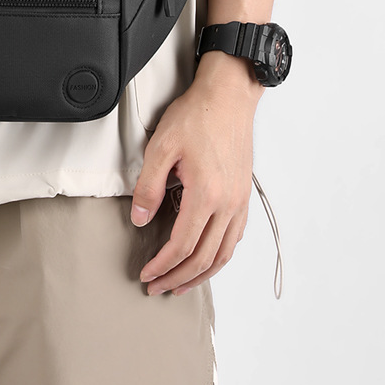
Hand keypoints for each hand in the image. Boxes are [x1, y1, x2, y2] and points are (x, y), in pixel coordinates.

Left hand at [131, 52, 262, 294]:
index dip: (162, 265)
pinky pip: (234, 238)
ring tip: (181, 285)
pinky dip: (219, 257)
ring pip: (223, 254)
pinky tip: (206, 259)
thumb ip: (148, 186)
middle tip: (157, 288)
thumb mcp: (161, 147)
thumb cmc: (197, 116)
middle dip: (178, 278)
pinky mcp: (243, 196)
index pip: (182, 245)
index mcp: (206, 194)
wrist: (229, 96)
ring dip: (201, 275)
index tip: (146, 274)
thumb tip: (141, 219)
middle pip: (203, 258)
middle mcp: (228, 204)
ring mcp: (239, 201)